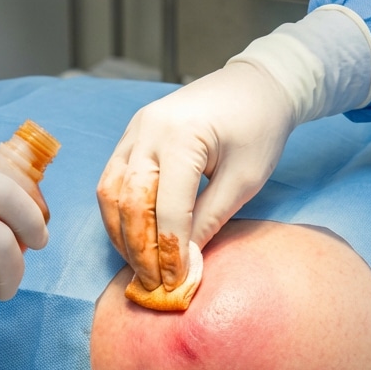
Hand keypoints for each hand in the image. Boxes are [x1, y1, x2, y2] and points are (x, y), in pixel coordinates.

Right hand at [97, 61, 296, 290]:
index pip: (168, 207)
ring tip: (141, 268)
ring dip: (122, 235)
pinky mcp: (132, 135)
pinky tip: (133, 239)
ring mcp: (134, 130)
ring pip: (111, 193)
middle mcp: (148, 130)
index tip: (178, 282)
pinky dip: (119, 214)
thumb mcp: (245, 179)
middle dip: (140, 250)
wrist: (256, 85)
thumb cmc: (259, 128)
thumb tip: (185, 263)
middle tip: (155, 283)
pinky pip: (112, 180)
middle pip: (130, 202)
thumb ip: (211, 219)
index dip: (171, 251)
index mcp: (181, 137)